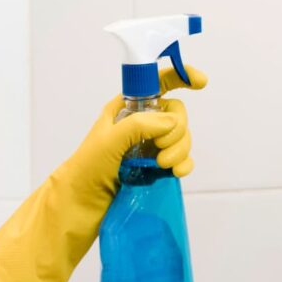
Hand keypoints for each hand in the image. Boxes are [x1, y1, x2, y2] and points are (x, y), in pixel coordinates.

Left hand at [59, 65, 206, 199]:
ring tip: (161, 165)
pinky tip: (176, 173)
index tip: (200, 83)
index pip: (158, 83)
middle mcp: (141, 125)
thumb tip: (172, 122)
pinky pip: (182, 161)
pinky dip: (184, 165)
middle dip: (176, 131)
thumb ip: (140, 126)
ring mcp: (150, 147)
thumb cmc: (87, 169)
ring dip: (179, 150)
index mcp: (127, 109)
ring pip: (182, 139)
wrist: (81, 205)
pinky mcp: (157, 169)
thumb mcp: (109, 140)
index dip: (180, 76)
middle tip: (160, 149)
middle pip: (176, 115)